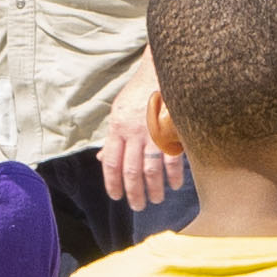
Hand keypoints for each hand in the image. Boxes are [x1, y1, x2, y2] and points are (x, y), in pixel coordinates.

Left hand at [99, 98, 188, 215]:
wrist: (162, 70)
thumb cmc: (139, 92)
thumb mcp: (118, 112)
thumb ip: (112, 137)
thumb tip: (101, 159)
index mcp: (117, 128)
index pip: (110, 162)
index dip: (112, 182)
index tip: (116, 196)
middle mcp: (133, 133)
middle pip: (130, 171)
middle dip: (134, 193)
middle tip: (137, 206)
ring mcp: (153, 133)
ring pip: (151, 170)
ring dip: (153, 189)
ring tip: (156, 199)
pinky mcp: (172, 131)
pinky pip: (172, 159)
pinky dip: (174, 175)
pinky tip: (175, 185)